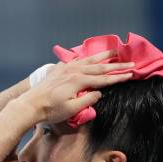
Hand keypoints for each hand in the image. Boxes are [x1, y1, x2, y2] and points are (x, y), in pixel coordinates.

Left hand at [19, 49, 134, 123]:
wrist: (30, 104)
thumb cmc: (50, 110)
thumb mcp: (71, 109)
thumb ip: (87, 100)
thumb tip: (98, 93)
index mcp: (79, 81)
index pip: (104, 79)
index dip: (119, 77)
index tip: (131, 74)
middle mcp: (74, 71)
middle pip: (100, 67)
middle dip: (117, 65)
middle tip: (131, 62)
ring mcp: (66, 68)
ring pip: (89, 60)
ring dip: (103, 56)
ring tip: (115, 51)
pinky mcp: (59, 69)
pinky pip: (76, 60)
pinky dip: (85, 57)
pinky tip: (89, 56)